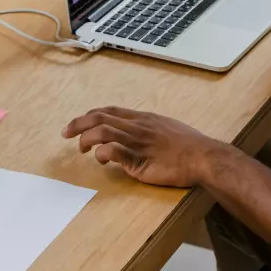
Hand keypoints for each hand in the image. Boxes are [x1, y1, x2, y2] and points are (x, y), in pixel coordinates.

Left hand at [61, 107, 222, 187]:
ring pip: (103, 131)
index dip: (90, 115)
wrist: (204, 157)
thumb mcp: (168, 129)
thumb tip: (136, 136)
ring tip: (81, 149)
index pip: (110, 110)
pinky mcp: (139, 160)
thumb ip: (149, 131)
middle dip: (78, 123)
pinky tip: (100, 159)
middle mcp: (138, 126)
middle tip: (65, 133)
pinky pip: (114, 151)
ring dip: (85, 138)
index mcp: (143, 118)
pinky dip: (102, 153)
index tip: (78, 122)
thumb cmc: (190, 146)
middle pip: (100, 117)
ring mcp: (138, 142)